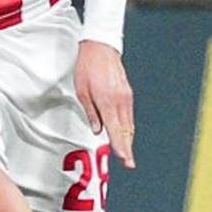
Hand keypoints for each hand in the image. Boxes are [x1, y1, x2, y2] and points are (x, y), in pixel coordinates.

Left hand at [74, 39, 135, 169]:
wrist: (101, 48)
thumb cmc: (87, 68)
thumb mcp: (82, 91)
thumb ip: (91, 112)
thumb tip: (97, 131)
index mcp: (108, 102)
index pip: (116, 130)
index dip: (120, 147)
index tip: (124, 160)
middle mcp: (121, 101)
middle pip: (126, 131)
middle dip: (127, 148)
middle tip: (129, 164)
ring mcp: (126, 97)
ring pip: (129, 124)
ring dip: (128, 139)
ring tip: (127, 154)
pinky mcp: (127, 93)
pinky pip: (128, 115)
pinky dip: (127, 127)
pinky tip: (125, 134)